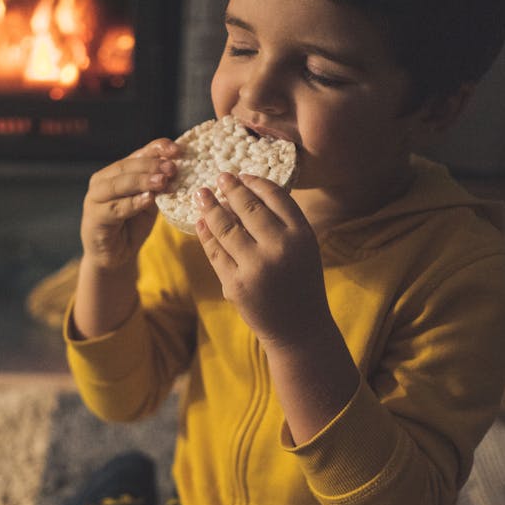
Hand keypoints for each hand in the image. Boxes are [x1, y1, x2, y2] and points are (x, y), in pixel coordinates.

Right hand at [80, 139, 179, 270]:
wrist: (114, 255)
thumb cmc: (132, 225)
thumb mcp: (149, 202)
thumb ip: (158, 186)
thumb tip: (178, 170)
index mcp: (118, 171)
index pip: (139, 153)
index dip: (157, 148)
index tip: (178, 150)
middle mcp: (104, 180)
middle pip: (128, 166)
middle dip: (152, 165)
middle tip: (172, 168)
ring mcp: (95, 197)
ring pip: (119, 184)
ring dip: (142, 181)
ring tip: (162, 181)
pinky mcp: (94, 216)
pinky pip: (115, 207)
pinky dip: (133, 202)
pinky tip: (148, 199)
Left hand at [195, 172, 329, 349]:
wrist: (300, 330)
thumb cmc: (301, 284)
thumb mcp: (303, 249)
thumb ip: (281, 224)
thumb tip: (243, 195)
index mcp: (302, 235)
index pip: (275, 197)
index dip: (255, 182)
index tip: (242, 175)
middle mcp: (280, 248)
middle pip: (248, 208)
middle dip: (230, 188)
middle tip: (219, 177)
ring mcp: (255, 267)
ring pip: (226, 227)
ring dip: (211, 207)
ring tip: (201, 195)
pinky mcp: (235, 285)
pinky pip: (215, 252)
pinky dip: (206, 234)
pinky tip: (200, 222)